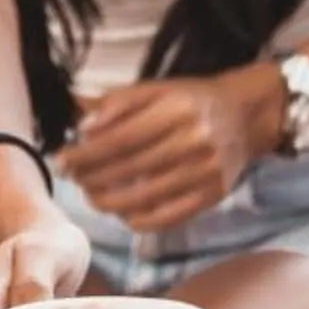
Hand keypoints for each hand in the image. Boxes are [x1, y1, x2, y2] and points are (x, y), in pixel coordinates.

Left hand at [56, 68, 284, 232]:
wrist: (247, 115)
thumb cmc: (193, 100)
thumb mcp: (158, 89)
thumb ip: (118, 102)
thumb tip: (80, 123)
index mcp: (178, 108)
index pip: (120, 137)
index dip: (85, 153)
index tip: (61, 159)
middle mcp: (195, 140)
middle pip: (128, 168)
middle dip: (90, 176)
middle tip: (71, 177)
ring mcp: (206, 172)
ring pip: (143, 197)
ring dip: (106, 201)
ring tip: (91, 194)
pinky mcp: (213, 196)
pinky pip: (166, 217)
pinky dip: (137, 219)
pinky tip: (121, 211)